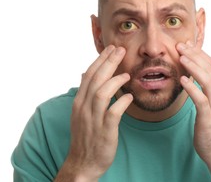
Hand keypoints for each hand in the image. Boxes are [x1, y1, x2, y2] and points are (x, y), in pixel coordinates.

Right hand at [56, 45, 132, 180]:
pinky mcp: (104, 131)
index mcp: (79, 102)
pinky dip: (121, 103)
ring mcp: (93, 120)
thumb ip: (85, 93)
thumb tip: (84, 74)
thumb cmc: (86, 135)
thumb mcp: (80, 112)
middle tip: (120, 50)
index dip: (100, 60)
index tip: (110, 48)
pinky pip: (113, 113)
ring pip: (102, 93)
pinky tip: (129, 97)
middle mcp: (84, 108)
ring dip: (115, 81)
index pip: (89, 75)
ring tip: (127, 74)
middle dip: (108, 63)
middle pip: (95, 80)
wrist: (83, 163)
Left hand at [176, 40, 210, 165]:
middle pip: (210, 70)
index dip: (200, 53)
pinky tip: (182, 79)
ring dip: (193, 67)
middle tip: (180, 45)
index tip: (188, 44)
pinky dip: (192, 88)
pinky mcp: (209, 116)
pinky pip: (200, 99)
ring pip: (207, 81)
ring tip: (181, 57)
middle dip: (195, 55)